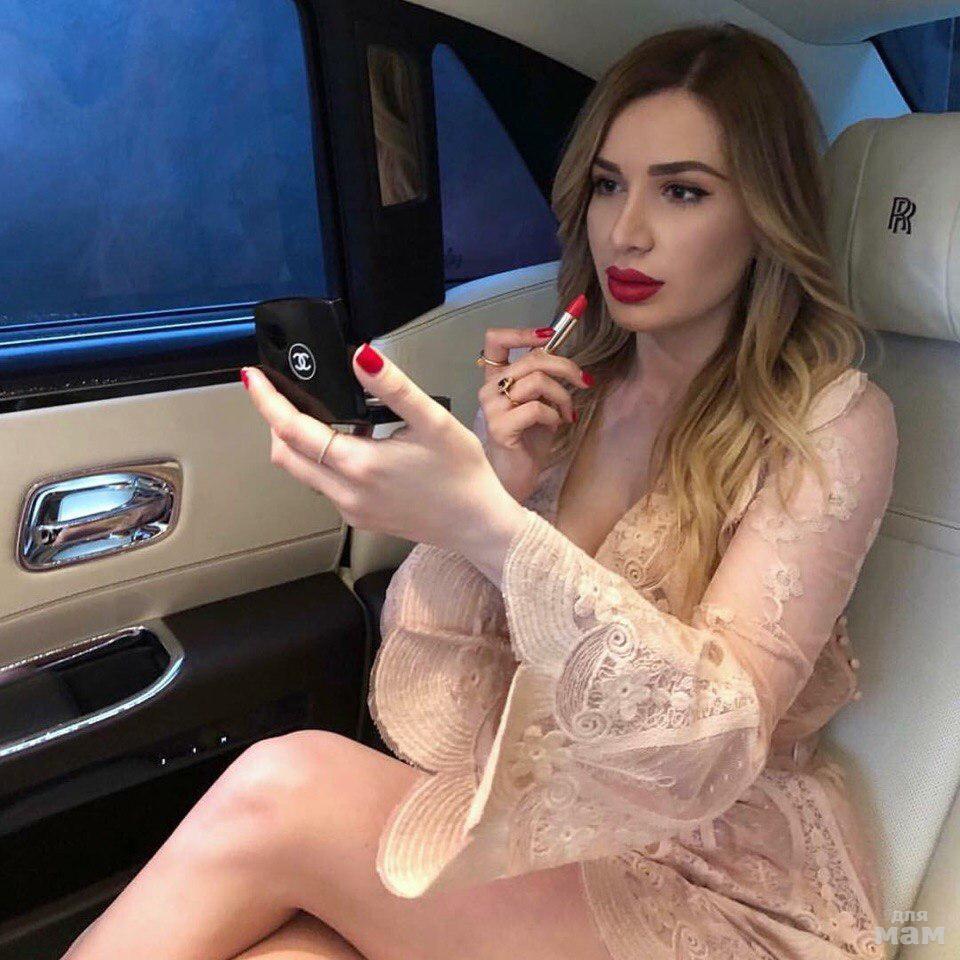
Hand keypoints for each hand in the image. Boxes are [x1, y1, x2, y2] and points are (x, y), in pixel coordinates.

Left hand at [241, 344, 517, 554]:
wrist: (477, 524)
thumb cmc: (462, 474)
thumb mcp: (433, 421)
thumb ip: (394, 387)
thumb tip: (362, 356)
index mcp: (360, 465)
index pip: (292, 430)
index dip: (267, 401)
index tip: (252, 378)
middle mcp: (346, 492)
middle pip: (285, 455)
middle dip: (277, 421)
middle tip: (283, 392)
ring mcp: (350, 510)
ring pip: (303, 473)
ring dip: (301, 443)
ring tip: (329, 415)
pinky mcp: (359, 518)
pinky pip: (326, 486)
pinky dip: (324, 461)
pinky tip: (356, 445)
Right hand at [478, 327, 592, 501]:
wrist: (518, 475)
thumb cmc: (530, 438)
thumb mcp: (541, 400)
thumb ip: (544, 375)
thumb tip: (563, 349)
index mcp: (496, 379)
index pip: (495, 340)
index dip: (523, 332)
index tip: (549, 334)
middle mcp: (489, 390)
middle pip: (531, 359)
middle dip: (565, 366)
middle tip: (584, 380)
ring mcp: (492, 408)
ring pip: (537, 381)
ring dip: (563, 395)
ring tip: (568, 412)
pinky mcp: (500, 427)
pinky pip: (537, 408)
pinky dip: (555, 415)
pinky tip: (557, 424)